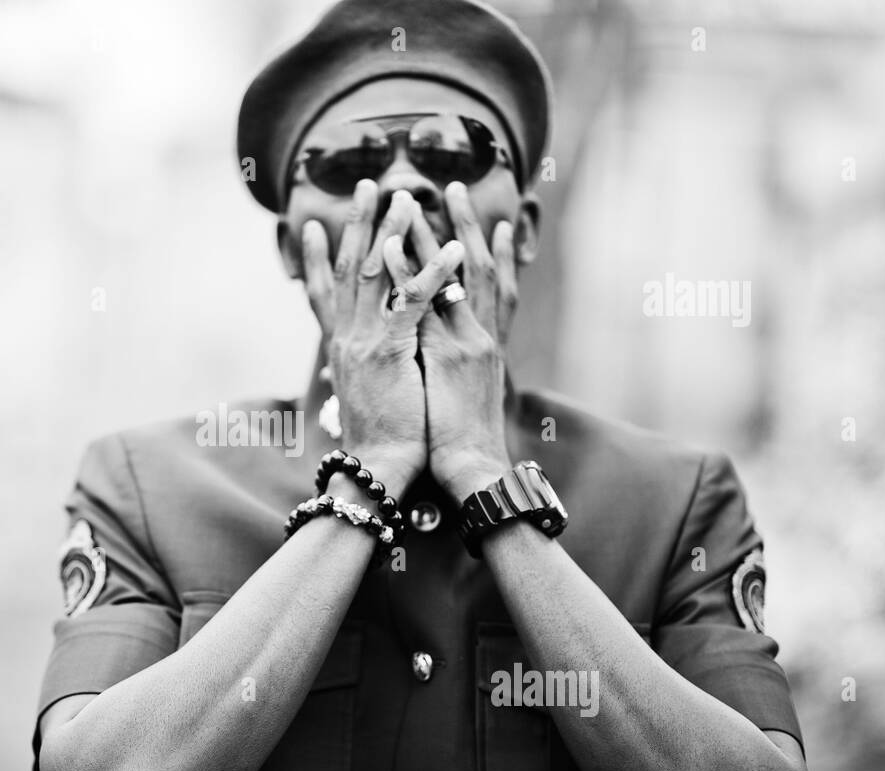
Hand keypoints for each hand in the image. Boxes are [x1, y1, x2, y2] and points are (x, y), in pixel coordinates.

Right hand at [301, 184, 463, 498]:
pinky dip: (432, 272)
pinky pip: (412, 300)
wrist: (379, 467)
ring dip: (393, 231)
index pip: (323, 293)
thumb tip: (358, 361)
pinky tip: (451, 248)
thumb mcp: (365, 394)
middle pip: (349, 268)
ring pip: (377, 273)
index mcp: (341, 348)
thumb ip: (363, 367)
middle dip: (357, 223)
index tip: (313, 226)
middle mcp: (347, 338)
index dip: (318, 258)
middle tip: (366, 185)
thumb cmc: (380, 438)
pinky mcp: (390, 350)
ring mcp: (366, 342)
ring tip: (408, 198)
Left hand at [388, 183, 514, 501]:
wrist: (472, 469)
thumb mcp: (462, 397)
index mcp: (485, 347)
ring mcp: (467, 344)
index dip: (491, 254)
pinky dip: (410, 274)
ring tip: (414, 200)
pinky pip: (425, 306)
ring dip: (431, 236)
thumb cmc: (463, 443)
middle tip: (452, 186)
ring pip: (453, 277)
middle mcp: (480, 338)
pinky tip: (392, 248)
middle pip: (476, 269)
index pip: (491, 290)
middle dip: (464, 226)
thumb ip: (455, 370)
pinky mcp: (449, 357)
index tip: (485, 223)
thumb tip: (441, 360)